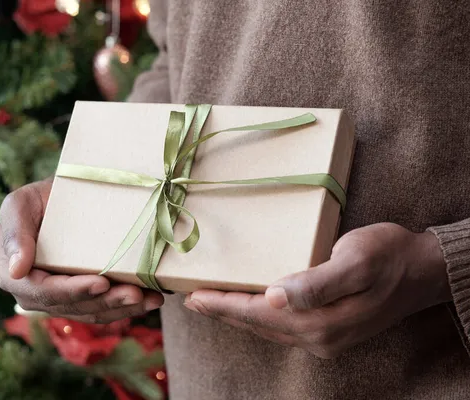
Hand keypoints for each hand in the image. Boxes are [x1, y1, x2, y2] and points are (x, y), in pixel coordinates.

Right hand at [0, 178, 163, 322]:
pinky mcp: (82, 298)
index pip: (46, 292)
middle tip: (136, 293)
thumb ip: (15, 233)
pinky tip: (150, 299)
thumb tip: (16, 270)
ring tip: (150, 299)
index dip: (74, 291)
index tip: (101, 283)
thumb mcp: (19, 205)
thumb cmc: (37, 199)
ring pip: (93, 311)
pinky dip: (127, 307)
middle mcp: (35, 296)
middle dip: (107, 301)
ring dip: (123, 308)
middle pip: (74, 306)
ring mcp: (60, 300)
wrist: (59, 200)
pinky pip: (103, 308)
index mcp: (15, 278)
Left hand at [183, 223, 450, 357]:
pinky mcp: (330, 329)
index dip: (224, 305)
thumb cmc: (388, 255)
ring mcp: (326, 337)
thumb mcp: (355, 260)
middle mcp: (319, 336)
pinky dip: (259, 317)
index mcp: (320, 321)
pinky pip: (283, 327)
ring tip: (212, 303)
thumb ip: (316, 283)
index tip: (193, 296)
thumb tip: (273, 297)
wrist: (423, 270)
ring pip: (268, 328)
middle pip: (258, 325)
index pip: (258, 314)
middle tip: (192, 300)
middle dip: (223, 312)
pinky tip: (250, 306)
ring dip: (238, 315)